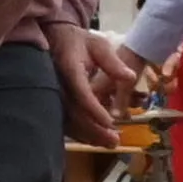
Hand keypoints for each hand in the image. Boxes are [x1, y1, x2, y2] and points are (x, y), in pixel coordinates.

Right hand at [48, 23, 150, 143]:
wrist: (55, 38)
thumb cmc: (80, 41)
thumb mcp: (99, 45)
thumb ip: (112, 62)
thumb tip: (130, 77)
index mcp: (69, 69)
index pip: (81, 92)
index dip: (95, 109)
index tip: (111, 122)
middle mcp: (57, 84)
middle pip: (73, 112)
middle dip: (94, 128)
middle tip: (115, 141)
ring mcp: (52, 93)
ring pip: (67, 120)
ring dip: (88, 134)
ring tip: (110, 143)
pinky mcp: (52, 100)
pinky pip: (63, 120)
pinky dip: (79, 132)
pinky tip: (96, 139)